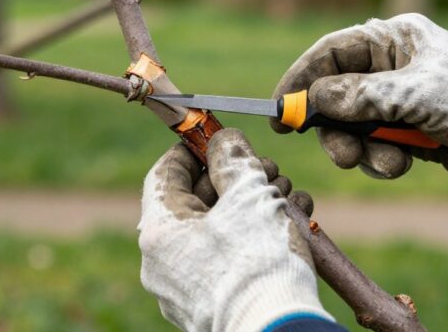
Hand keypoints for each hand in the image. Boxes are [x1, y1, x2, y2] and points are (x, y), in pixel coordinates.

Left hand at [138, 129, 332, 331]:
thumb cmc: (259, 263)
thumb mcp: (249, 195)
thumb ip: (234, 159)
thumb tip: (224, 141)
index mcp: (159, 231)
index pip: (164, 174)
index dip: (193, 150)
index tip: (218, 139)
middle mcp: (160, 264)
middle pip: (194, 204)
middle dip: (234, 181)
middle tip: (267, 170)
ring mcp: (181, 291)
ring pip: (214, 233)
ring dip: (250, 209)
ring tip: (288, 198)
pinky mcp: (206, 309)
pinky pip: (223, 262)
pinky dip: (250, 241)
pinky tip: (287, 228)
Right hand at [271, 14, 447, 197]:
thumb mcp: (415, 94)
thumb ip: (360, 96)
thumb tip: (314, 98)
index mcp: (393, 40)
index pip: (330, 52)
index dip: (301, 79)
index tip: (280, 110)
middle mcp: (391, 66)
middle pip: (335, 94)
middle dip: (334, 127)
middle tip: (341, 155)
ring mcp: (399, 99)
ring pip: (353, 126)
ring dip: (362, 150)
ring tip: (387, 163)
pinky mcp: (408, 130)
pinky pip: (374, 145)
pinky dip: (381, 158)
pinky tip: (402, 163)